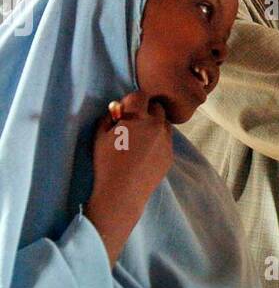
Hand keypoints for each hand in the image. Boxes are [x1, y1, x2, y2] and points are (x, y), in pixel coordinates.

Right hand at [84, 91, 173, 263]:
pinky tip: (145, 153)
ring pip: (164, 123)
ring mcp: (166, 140)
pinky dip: (158, 140)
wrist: (122, 193)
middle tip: (133, 123)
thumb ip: (109, 116)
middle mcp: (156, 125)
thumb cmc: (106, 162)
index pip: (140, 95)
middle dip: (145, 110)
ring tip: (140, 139)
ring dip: (154, 124)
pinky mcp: (170, 154)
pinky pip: (166, 140)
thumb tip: (118, 108)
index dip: (130, 101)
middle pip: (156, 106)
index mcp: (138, 117)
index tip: (123, 112)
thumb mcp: (99, 136)